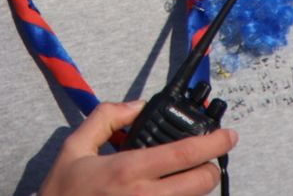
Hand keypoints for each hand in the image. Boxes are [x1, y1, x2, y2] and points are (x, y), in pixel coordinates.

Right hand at [38, 100, 237, 195]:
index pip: (184, 154)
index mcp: (128, 170)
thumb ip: (106, 118)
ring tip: (183, 178)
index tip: (229, 135)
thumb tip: (136, 105)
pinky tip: (167, 192)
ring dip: (195, 189)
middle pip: (200, 183)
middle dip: (211, 168)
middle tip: (207, 160)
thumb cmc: (62, 191)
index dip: (213, 143)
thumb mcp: (75, 146)